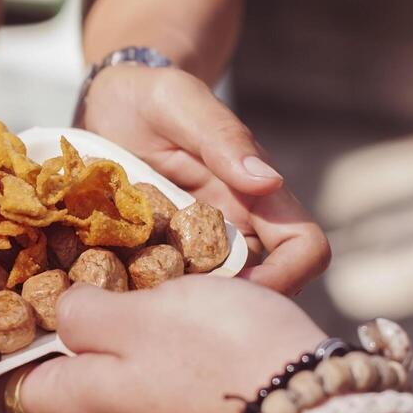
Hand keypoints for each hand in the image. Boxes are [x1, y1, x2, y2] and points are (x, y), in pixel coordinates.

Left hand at [19, 277, 327, 412]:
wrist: (311, 403)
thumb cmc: (213, 351)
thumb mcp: (134, 313)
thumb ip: (84, 311)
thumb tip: (62, 311)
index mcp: (75, 407)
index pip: (10, 383)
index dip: (5, 338)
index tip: (7, 291)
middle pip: (64, 374)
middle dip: (64, 324)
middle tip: (71, 268)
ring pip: (113, 373)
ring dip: (117, 329)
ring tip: (127, 277)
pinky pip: (155, 378)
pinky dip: (155, 343)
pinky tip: (172, 306)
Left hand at [78, 65, 329, 295]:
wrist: (109, 100)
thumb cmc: (151, 94)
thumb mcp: (179, 103)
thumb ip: (222, 137)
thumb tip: (269, 182)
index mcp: (254, 195)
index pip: (303, 248)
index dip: (287, 278)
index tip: (240, 300)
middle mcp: (234, 228)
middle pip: (261, 290)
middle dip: (228, 312)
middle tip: (175, 317)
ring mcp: (197, 248)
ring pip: (211, 301)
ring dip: (184, 313)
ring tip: (140, 311)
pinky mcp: (160, 258)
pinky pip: (165, 292)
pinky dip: (148, 302)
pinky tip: (114, 301)